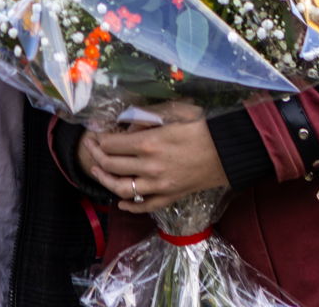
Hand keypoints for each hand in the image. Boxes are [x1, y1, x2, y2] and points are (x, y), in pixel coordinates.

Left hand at [78, 102, 228, 212]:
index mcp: (149, 143)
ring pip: (122, 189)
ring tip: (96, 171)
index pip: (112, 144)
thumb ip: (147, 115)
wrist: (229, 149)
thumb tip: (127, 122)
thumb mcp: (174, 111)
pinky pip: (146, 206)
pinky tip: (120, 202)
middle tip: (90, 147)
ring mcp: (160, 185)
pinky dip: (130, 206)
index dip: (99, 139)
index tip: (94, 134)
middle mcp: (150, 167)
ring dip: (105, 180)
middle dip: (96, 155)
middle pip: (112, 165)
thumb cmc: (203, 125)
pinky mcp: (171, 196)